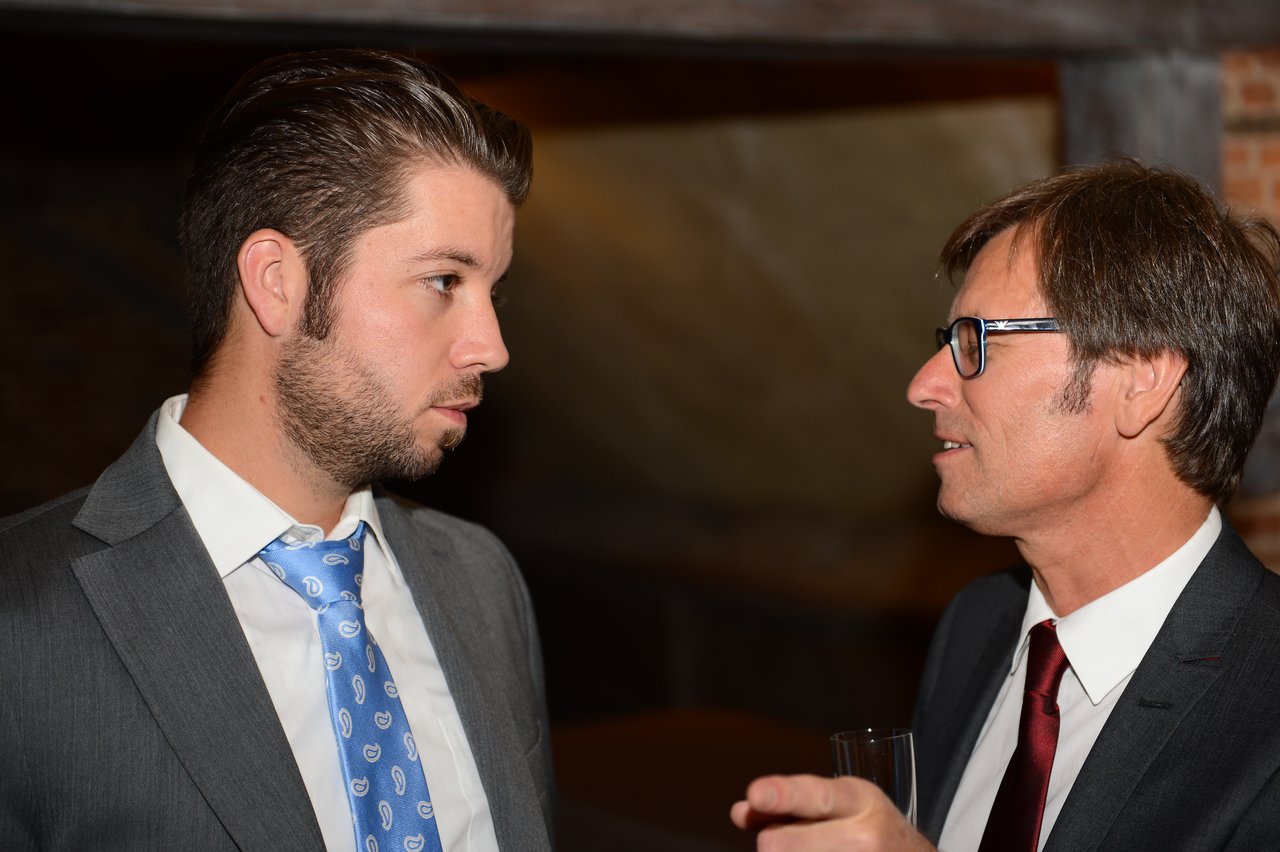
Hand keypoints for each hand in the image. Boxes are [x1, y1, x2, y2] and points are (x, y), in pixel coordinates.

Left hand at [729, 774, 934, 851]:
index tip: (756, 795)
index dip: (781, 795)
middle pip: (777, 844)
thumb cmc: (865, 826)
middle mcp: (862, 838)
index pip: (814, 796)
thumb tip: (740, 812)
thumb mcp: (839, 801)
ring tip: (819, 849)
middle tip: (802, 840)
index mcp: (857, 800)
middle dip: (774, 841)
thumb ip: (788, 802)